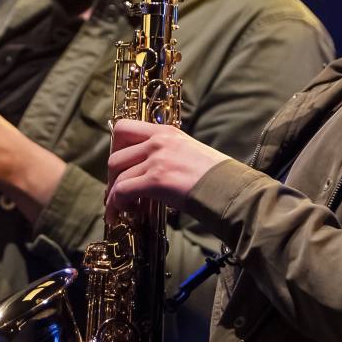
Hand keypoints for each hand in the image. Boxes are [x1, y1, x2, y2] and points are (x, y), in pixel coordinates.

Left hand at [105, 119, 229, 218]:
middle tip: (116, 192)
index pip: (124, 128)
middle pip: (115, 155)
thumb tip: (147, 172)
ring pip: (118, 176)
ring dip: (113, 196)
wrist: (230, 189)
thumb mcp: (188, 152)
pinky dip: (116, 204)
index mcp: (166, 132)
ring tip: (118, 210)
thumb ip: (166, 154)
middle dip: (111, 177)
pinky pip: (123, 191)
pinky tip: (121, 214)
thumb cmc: (215, 176)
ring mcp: (156, 160)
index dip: (115, 148)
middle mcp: (158, 142)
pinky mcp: (156, 180)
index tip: (118, 166)